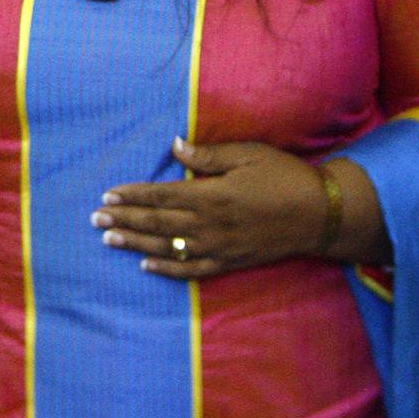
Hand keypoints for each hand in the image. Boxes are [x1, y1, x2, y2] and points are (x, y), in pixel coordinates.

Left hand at [93, 136, 335, 278]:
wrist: (323, 215)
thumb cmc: (285, 177)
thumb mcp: (248, 156)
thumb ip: (207, 157)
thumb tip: (174, 147)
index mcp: (212, 195)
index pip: (160, 196)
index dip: (132, 195)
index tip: (108, 193)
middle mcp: (210, 224)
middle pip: (157, 222)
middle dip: (123, 218)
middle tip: (95, 217)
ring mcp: (219, 247)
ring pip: (167, 247)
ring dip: (135, 243)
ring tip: (108, 238)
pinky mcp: (231, 262)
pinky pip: (192, 270)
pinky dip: (167, 269)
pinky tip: (145, 265)